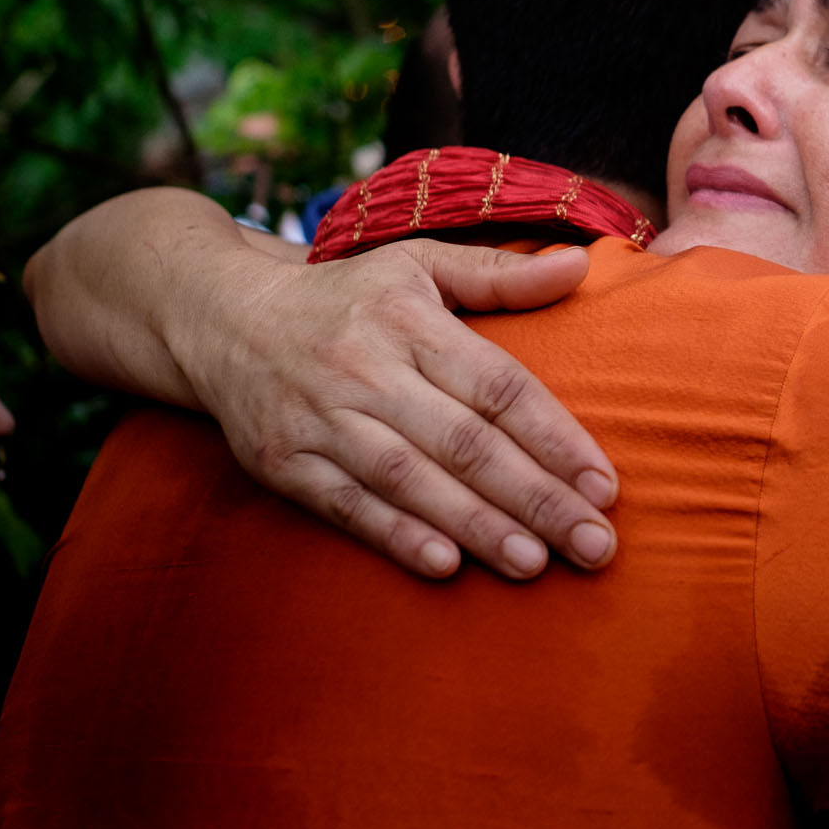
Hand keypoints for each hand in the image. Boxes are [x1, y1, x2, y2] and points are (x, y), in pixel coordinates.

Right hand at [178, 241, 616, 581]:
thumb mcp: (419, 264)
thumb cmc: (348, 296)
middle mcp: (367, 368)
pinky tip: (446, 565)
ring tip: (535, 564)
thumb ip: (500, 274)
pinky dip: (394, 535)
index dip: (555, 438)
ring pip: (410, 479)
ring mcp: (321, 417)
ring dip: (475, 525)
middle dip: (535, 498)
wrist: (223, 318)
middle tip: (594, 544)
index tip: (605, 485)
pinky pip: (345, 504)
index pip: (498, 386)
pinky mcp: (283, 461)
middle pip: (465, 442)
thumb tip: (582, 264)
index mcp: (410, 320)